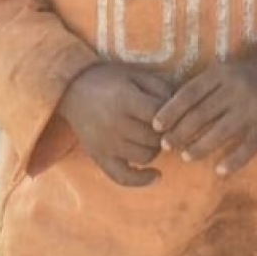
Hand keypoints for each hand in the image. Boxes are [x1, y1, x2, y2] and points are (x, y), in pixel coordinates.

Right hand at [57, 63, 173, 186]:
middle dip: (167, 134)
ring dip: (156, 149)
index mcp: (126, 101)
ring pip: (145, 157)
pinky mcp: (99, 157)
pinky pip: (122, 177)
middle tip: (169, 127)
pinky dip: (141, 180)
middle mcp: (115, 125)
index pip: (161, 117)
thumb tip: (183, 110)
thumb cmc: (111, 80)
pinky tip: (157, 176)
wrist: (73, 90)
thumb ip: (161, 89)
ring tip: (157, 139)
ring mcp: (106, 144)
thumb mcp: (137, 75)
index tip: (179, 114)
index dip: (175, 117)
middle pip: (155, 139)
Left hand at [152, 31, 256, 176]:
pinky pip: (248, 147)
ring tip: (186, 156)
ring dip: (200, 147)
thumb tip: (167, 113)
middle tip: (166, 146)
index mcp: (222, 74)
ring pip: (221, 132)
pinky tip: (219, 170)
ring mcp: (252, 108)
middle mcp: (236, 90)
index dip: (170, 111)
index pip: (189, 93)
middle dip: (180, 133)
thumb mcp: (222, 72)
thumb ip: (200, 88)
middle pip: (201, 114)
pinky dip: (234, 161)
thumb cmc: (243, 76)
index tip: (155, 126)